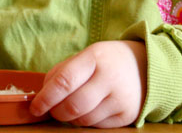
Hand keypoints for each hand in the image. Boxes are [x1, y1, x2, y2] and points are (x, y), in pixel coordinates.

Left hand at [30, 40, 146, 127]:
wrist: (146, 66)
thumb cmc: (106, 61)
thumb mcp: (85, 56)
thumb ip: (61, 73)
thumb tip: (43, 95)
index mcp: (94, 58)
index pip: (65, 81)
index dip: (46, 98)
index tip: (35, 107)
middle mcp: (110, 78)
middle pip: (73, 106)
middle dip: (56, 112)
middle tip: (52, 110)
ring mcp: (120, 99)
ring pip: (83, 120)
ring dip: (70, 118)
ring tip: (71, 107)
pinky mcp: (127, 115)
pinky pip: (96, 126)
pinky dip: (86, 122)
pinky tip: (89, 110)